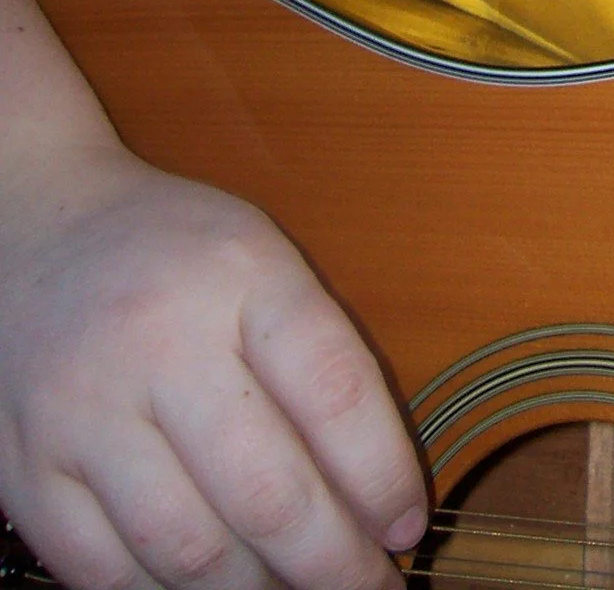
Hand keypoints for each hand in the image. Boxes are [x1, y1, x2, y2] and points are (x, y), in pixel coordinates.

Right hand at [0, 143, 425, 589]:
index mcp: (243, 274)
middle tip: (368, 588)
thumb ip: (317, 355)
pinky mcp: (28, 469)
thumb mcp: (262, 259)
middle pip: (266, 489)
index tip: (405, 526)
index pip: (335, 391)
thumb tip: (374, 486)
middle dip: (332, 561)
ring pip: (188, 547)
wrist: (35, 230)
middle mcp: (162, 342)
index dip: (381, 476)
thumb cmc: (171, 252)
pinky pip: (104, 570)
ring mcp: (86, 412)